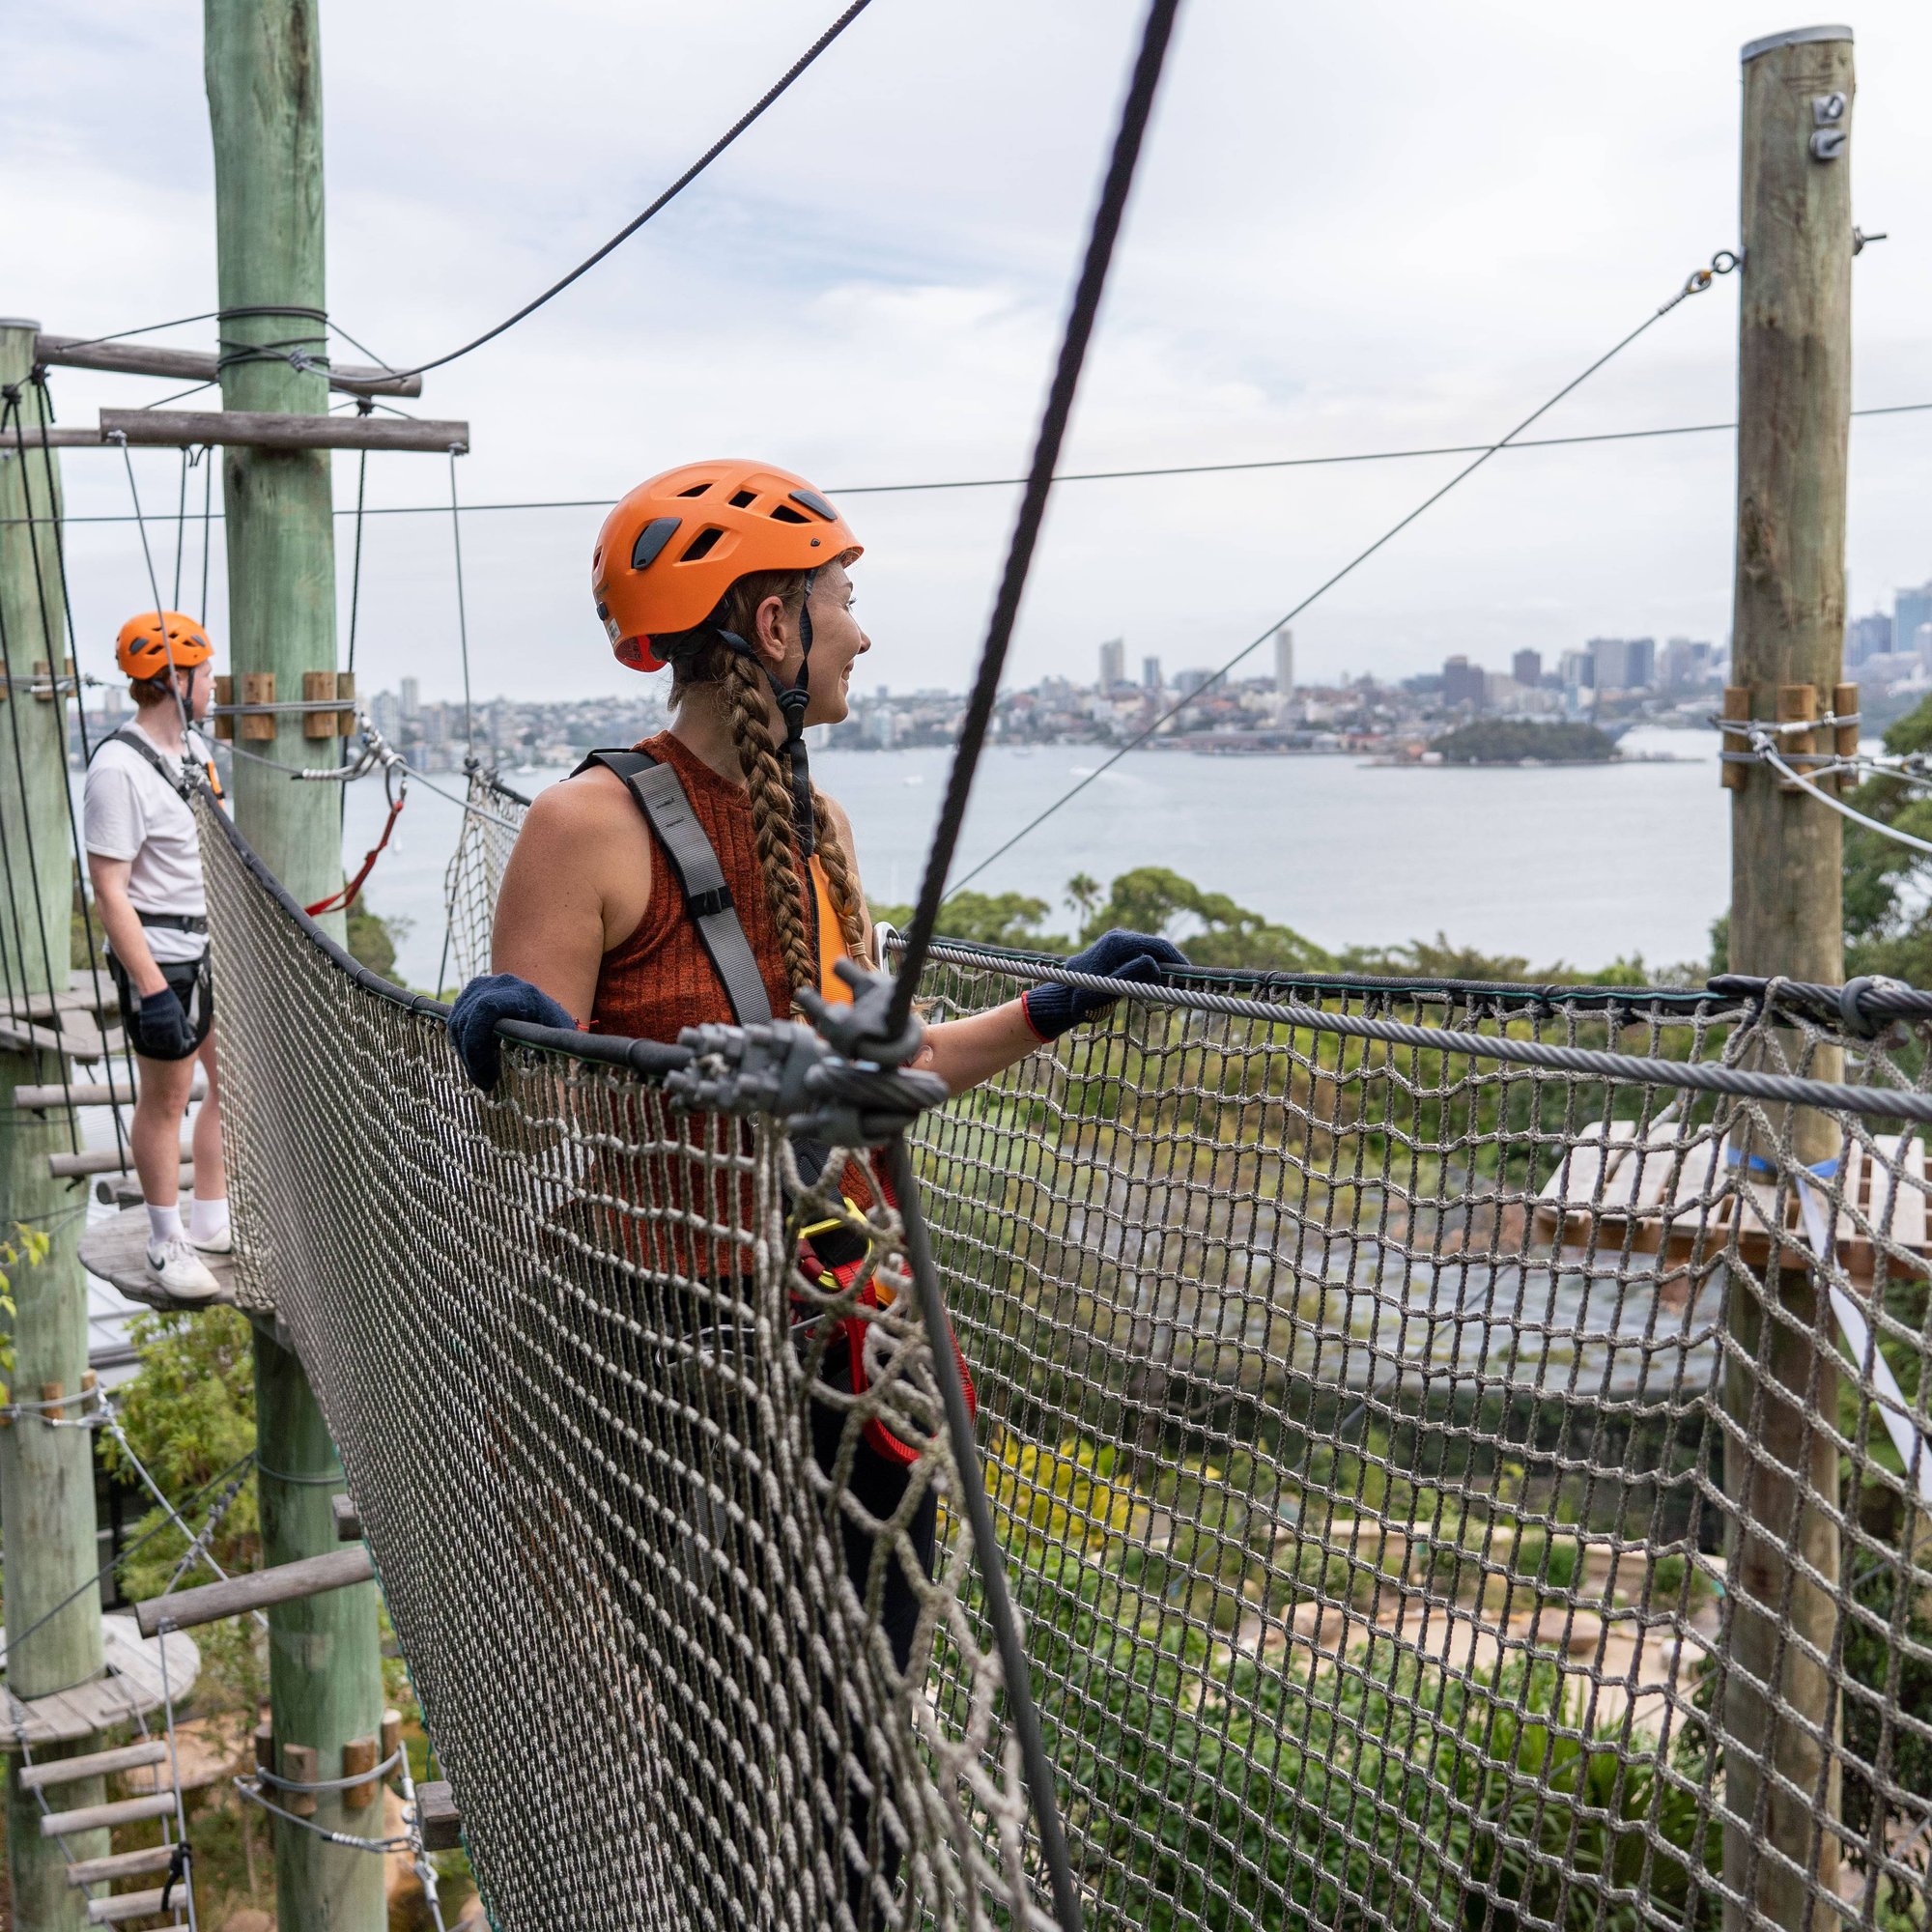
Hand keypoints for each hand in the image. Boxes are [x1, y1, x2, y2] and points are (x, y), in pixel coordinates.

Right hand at [130, 984, 194, 1059]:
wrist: (154, 993)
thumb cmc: (170, 1002)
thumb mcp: (181, 1015)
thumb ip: (184, 1028)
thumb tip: (190, 1038)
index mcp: (173, 1028)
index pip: (179, 1045)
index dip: (184, 1045)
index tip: (187, 1042)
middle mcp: (162, 1031)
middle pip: (169, 1046)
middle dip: (176, 1044)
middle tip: (179, 1039)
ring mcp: (152, 1030)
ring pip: (159, 1045)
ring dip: (165, 1044)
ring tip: (169, 1037)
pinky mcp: (144, 1028)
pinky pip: (149, 1040)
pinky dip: (155, 1041)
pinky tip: (160, 1036)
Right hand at [448, 973, 577, 1090]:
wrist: (549, 1011)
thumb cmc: (556, 1031)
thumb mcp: (558, 1040)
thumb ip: (549, 1047)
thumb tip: (541, 1065)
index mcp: (523, 993)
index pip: (484, 1009)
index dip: (478, 1044)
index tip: (489, 1076)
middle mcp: (501, 983)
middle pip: (467, 1018)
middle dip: (470, 1056)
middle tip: (484, 1083)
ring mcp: (484, 984)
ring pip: (457, 1020)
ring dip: (464, 1052)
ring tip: (481, 1075)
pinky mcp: (472, 992)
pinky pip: (455, 1018)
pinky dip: (461, 1041)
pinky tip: (476, 1059)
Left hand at [1022, 929, 1187, 1041]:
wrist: (1060, 1001)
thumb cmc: (1081, 999)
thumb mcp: (1107, 990)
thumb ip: (1130, 976)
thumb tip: (1153, 962)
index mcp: (1117, 943)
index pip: (1157, 945)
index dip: (1177, 959)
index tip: (1191, 975)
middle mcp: (1118, 938)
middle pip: (1157, 946)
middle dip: (1174, 963)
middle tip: (1189, 982)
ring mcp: (1117, 944)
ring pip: (1151, 951)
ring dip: (1165, 966)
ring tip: (1177, 985)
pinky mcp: (1116, 953)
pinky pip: (1142, 957)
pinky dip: (1154, 968)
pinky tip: (1160, 983)